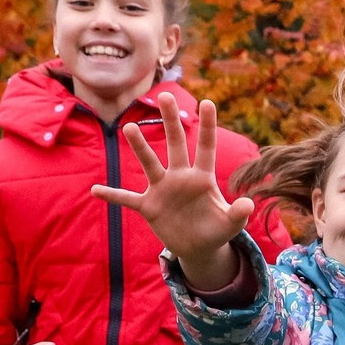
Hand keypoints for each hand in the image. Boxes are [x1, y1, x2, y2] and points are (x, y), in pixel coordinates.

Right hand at [91, 96, 250, 287]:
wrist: (199, 247)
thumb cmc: (216, 230)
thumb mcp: (231, 224)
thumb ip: (239, 213)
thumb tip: (249, 204)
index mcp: (202, 178)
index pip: (206, 148)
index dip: (207, 127)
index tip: (208, 102)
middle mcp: (180, 177)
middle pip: (176, 144)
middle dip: (171, 122)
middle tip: (166, 97)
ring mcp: (162, 190)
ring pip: (150, 163)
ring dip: (140, 147)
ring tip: (129, 128)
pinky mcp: (149, 206)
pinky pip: (127, 198)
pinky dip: (113, 195)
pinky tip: (96, 190)